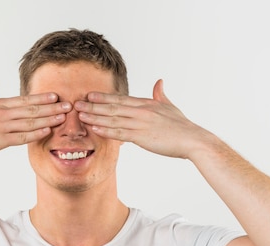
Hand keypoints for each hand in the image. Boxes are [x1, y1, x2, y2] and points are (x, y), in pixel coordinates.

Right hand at [0, 77, 71, 154]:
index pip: (25, 99)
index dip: (42, 97)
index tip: (56, 95)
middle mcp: (3, 113)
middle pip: (33, 109)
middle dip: (52, 107)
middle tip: (69, 106)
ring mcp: (2, 126)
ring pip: (31, 122)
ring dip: (49, 119)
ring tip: (64, 117)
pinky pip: (22, 137)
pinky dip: (36, 133)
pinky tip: (47, 131)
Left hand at [74, 79, 211, 158]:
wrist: (193, 140)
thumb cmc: (182, 126)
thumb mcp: (170, 106)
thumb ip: (160, 94)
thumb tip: (159, 81)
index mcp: (146, 104)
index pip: (121, 99)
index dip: (104, 97)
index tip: (90, 95)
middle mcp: (141, 111)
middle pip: (112, 107)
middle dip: (93, 105)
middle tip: (76, 103)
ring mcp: (141, 123)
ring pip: (113, 119)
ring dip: (95, 117)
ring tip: (80, 115)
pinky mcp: (142, 137)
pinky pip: (120, 133)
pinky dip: (106, 130)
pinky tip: (95, 129)